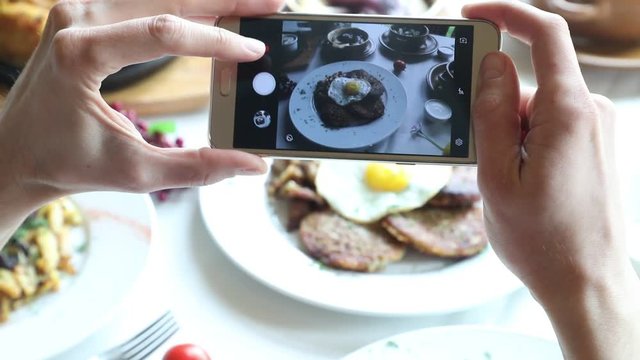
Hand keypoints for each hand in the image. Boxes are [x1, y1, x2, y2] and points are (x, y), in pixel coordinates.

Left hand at [0, 0, 283, 241]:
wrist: (15, 151)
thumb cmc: (65, 162)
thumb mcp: (135, 171)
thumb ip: (198, 167)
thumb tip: (251, 164)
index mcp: (80, 53)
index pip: (163, 33)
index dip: (217, 40)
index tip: (254, 50)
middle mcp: (77, 18)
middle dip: (226, 1)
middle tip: (272, 6)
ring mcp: (80, 9)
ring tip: (251, 7)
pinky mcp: (88, 13)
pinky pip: (145, 1)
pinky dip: (185, 6)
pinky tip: (215, 10)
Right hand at [464, 1, 639, 357]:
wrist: (587, 283)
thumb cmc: (542, 239)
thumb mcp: (497, 177)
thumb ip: (491, 114)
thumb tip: (491, 65)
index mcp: (568, 113)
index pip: (544, 35)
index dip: (506, 13)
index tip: (472, 15)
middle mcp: (590, 113)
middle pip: (529, 81)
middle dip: (493, 106)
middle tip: (476, 151)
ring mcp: (595, 130)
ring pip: (535, 108)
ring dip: (508, 133)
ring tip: (503, 182)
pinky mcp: (592, 146)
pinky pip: (549, 125)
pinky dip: (523, 142)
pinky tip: (518, 182)